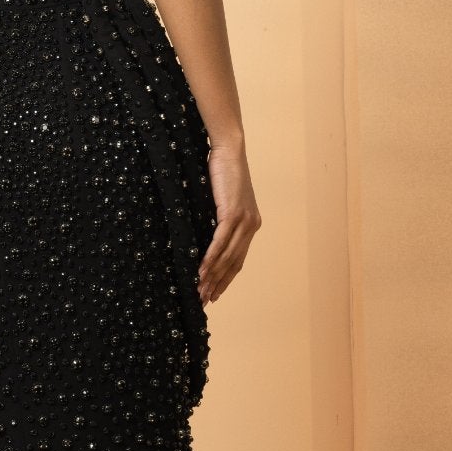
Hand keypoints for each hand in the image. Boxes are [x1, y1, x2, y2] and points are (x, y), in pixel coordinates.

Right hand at [198, 139, 260, 305]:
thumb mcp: (220, 200)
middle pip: (234, 263)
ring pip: (228, 256)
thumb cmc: (222, 170)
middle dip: (219, 284)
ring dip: (213, 276)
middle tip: (204, 300)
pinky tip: (202, 270)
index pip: (238, 259)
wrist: (229, 149)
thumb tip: (201, 235)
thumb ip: (217, 218)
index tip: (215, 294)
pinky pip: (221, 241)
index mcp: (251, 224)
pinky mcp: (233, 213)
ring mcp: (244, 220)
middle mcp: (251, 225)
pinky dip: (211, 258)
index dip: (226, 279)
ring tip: (199, 291)